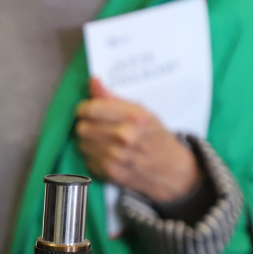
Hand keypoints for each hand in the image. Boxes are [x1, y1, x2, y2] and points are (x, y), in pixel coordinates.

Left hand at [76, 78, 199, 203]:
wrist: (171, 170)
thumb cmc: (155, 137)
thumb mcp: (142, 112)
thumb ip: (114, 98)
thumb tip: (93, 81)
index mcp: (133, 117)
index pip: (91, 109)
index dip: (84, 109)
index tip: (86, 110)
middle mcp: (124, 136)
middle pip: (82, 127)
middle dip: (86, 125)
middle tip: (96, 127)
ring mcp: (116, 156)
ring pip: (82, 144)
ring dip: (88, 142)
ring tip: (103, 141)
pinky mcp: (109, 172)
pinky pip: (87, 160)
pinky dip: (93, 157)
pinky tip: (106, 155)